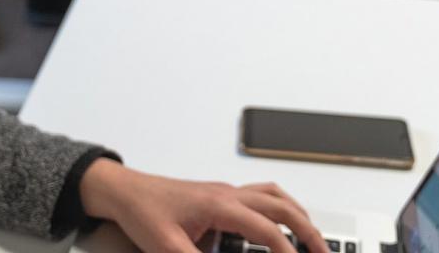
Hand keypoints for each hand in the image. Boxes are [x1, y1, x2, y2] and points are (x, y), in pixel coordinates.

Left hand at [78, 159, 329, 252]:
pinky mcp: (220, 195)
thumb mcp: (166, 247)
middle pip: (281, 206)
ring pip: (275, 195)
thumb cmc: (142, 213)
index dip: (287, 250)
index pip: (265, 228)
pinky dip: (280, 206)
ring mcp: (226, 191)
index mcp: (219, 204)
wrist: (124, 191)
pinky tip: (283, 220)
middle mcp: (228, 194)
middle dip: (308, 231)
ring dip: (299, 215)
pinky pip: (261, 193)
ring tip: (315, 239)